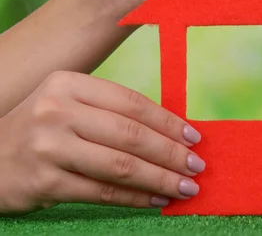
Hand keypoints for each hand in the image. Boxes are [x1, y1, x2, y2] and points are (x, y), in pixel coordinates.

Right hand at [0, 71, 203, 214]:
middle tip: (197, 166)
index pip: (131, 102)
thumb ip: (112, 112)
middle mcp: (57, 111)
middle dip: (170, 153)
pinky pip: (102, 192)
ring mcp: (48, 146)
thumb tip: (172, 131)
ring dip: (160, 178)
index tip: (194, 137)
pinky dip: (135, 197)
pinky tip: (156, 199)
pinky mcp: (44, 181)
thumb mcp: (69, 105)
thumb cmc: (42, 130)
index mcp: (69, 84)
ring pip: (120, 165)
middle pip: (130, 134)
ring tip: (185, 186)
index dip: (168, 121)